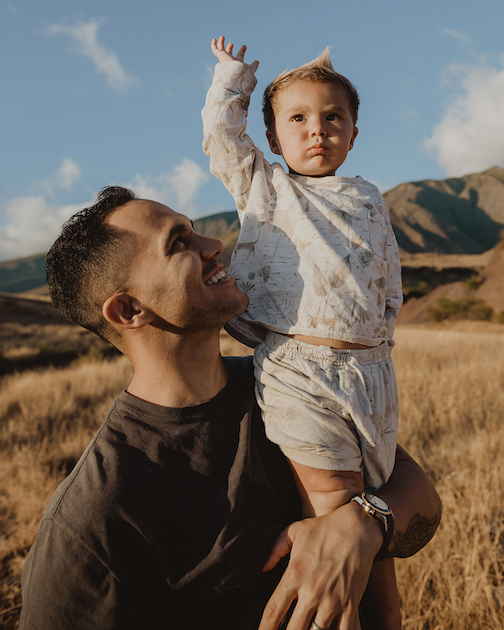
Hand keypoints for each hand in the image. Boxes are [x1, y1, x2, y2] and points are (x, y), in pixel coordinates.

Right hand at [210, 35, 258, 71]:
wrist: (234, 75)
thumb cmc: (242, 73)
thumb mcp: (250, 69)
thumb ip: (254, 66)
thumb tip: (258, 62)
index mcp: (237, 64)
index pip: (239, 57)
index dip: (242, 52)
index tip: (245, 46)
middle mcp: (230, 61)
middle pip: (228, 54)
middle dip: (230, 49)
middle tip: (232, 43)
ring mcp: (224, 58)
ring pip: (221, 50)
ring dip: (221, 43)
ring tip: (222, 37)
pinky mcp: (219, 55)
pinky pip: (215, 49)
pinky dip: (214, 45)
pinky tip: (214, 39)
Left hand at [259, 503, 381, 629]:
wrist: (358, 527)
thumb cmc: (324, 528)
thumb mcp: (294, 531)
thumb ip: (274, 549)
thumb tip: (262, 567)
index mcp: (294, 575)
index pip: (273, 611)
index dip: (265, 628)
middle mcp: (311, 591)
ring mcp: (332, 600)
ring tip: (307, 629)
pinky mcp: (351, 604)